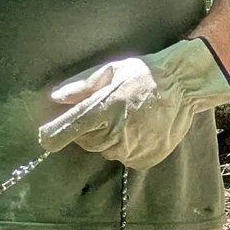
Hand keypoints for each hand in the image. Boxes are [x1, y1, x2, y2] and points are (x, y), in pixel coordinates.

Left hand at [38, 38, 229, 169]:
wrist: (182, 85)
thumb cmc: (143, 74)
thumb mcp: (110, 70)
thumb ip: (81, 86)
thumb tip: (56, 98)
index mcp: (101, 109)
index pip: (64, 131)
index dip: (52, 136)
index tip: (46, 138)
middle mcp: (113, 134)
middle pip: (85, 142)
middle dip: (89, 130)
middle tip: (107, 113)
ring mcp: (130, 149)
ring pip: (105, 151)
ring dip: (109, 139)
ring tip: (127, 119)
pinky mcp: (144, 159)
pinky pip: (125, 158)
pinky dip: (127, 147)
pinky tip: (139, 130)